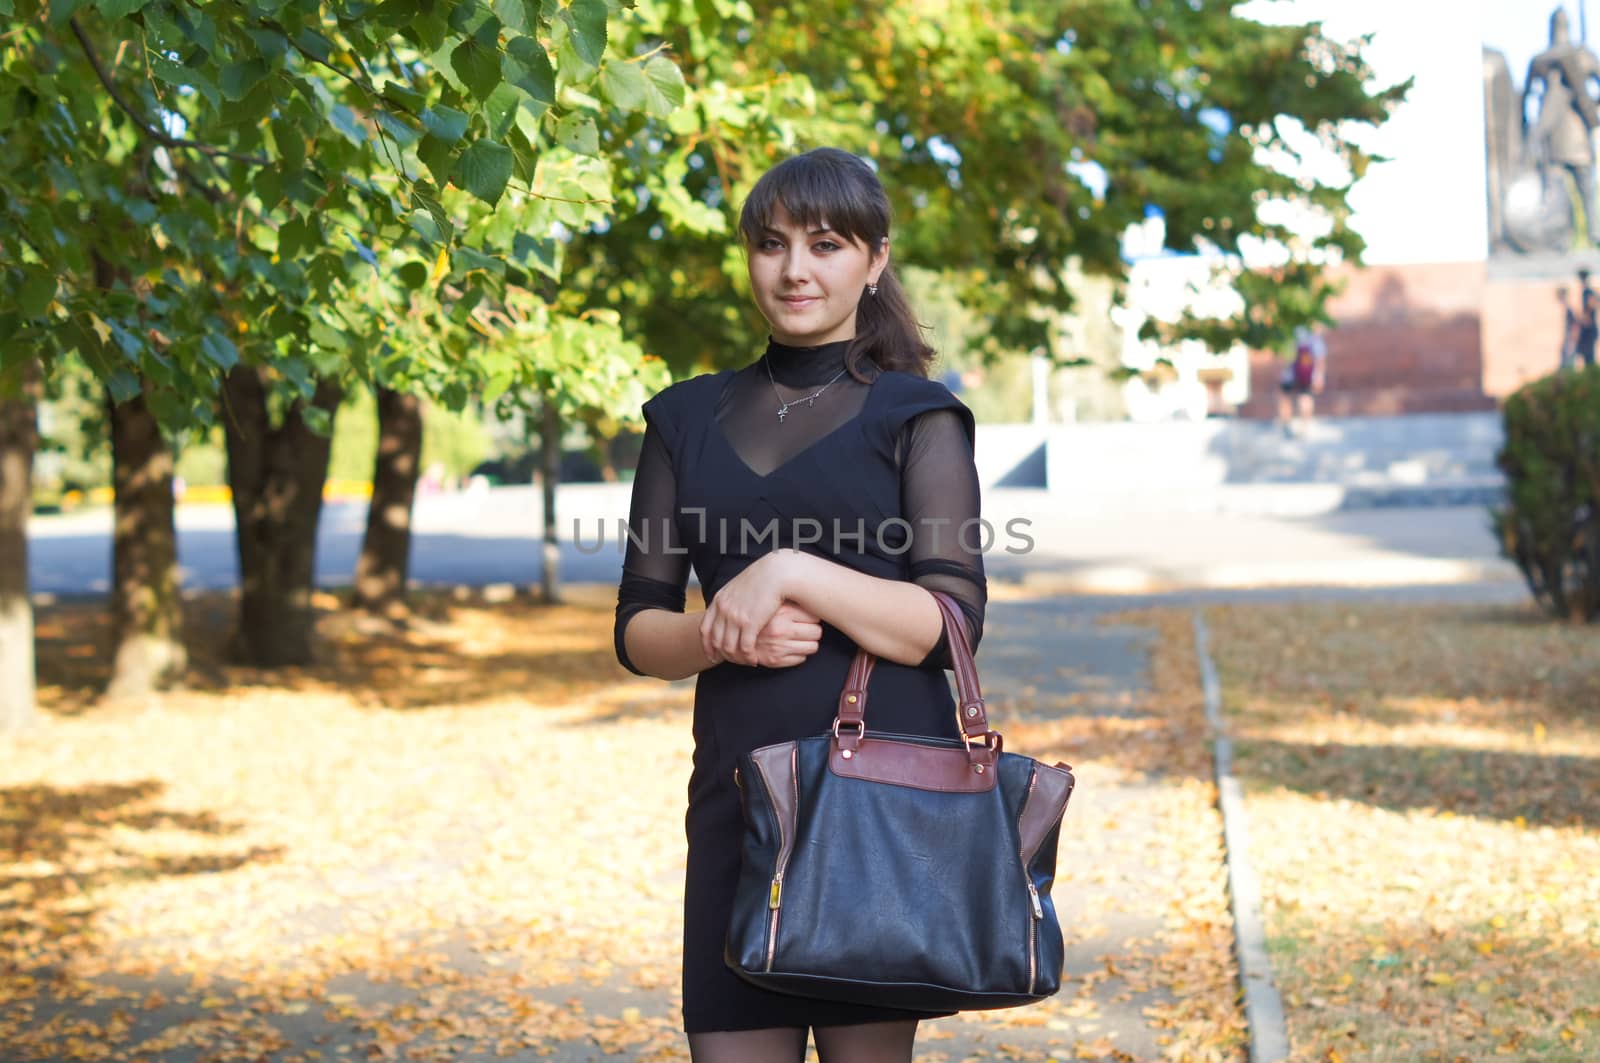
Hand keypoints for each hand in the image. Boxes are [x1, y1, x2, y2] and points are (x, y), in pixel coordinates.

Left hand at [700, 551, 804, 665]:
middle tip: (731, 661)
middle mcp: (723, 610)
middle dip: (722, 655)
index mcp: (719, 601)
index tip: (712, 655)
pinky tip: (754, 659)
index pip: (705, 629)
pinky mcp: (750, 624)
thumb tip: (729, 609)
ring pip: (729, 647)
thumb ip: (731, 600)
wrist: (777, 573)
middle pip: (715, 641)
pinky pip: (744, 648)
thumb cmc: (763, 579)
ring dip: (736, 658)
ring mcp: (735, 617)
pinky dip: (748, 657)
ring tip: (745, 661)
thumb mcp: (739, 587)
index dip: (707, 645)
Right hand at [745, 601, 823, 667]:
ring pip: (812, 647)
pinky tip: (791, 648)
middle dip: (814, 631)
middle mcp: (781, 629)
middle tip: (809, 629)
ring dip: (809, 644)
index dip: (813, 617)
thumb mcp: (770, 601)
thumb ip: (789, 598)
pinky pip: (801, 659)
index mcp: (782, 612)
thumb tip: (812, 594)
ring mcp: (779, 646)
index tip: (809, 618)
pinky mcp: (775, 660)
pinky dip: (799, 655)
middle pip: (817, 632)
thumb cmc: (754, 612)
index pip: (814, 616)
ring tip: (802, 639)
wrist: (730, 631)